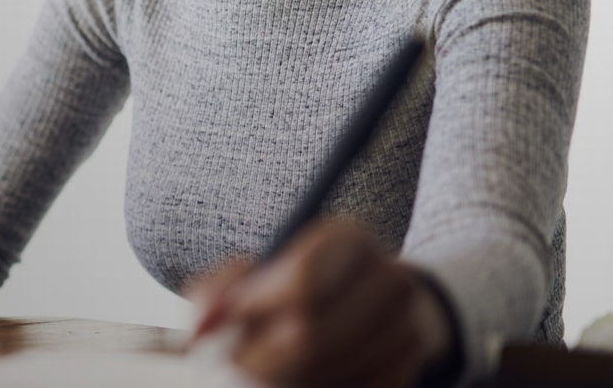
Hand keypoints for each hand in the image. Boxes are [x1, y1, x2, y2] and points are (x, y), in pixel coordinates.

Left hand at [187, 219, 457, 387]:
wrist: (372, 300)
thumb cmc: (297, 281)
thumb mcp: (258, 270)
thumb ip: (221, 289)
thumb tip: (199, 329)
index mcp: (347, 239)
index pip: (301, 279)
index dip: (256, 310)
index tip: (224, 329)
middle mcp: (387, 278)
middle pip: (312, 333)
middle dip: (261, 357)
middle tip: (234, 363)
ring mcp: (407, 325)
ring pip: (330, 370)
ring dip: (289, 378)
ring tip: (270, 367)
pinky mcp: (413, 364)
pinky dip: (322, 387)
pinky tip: (308, 376)